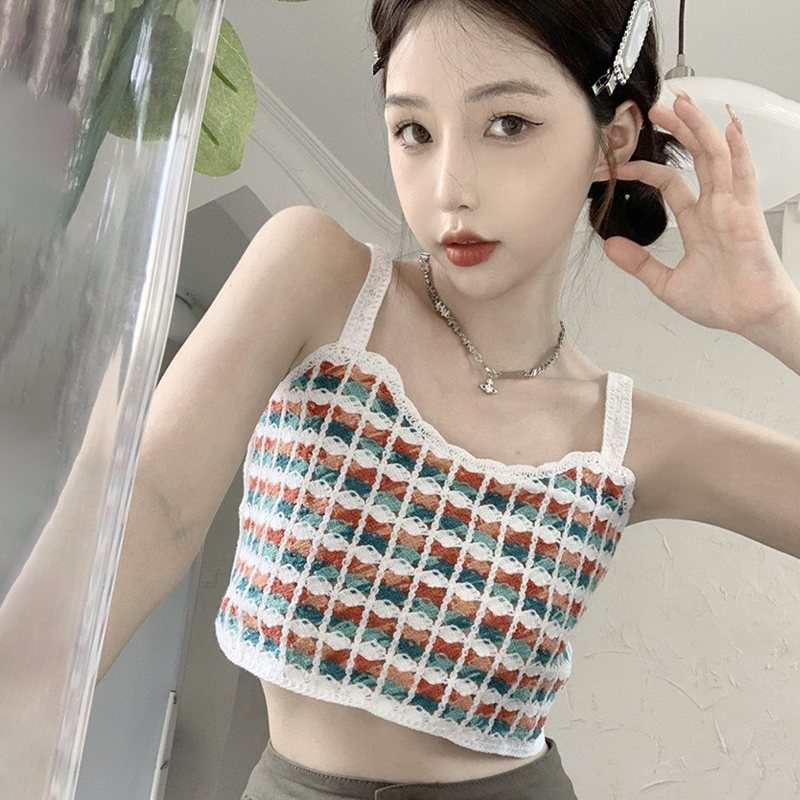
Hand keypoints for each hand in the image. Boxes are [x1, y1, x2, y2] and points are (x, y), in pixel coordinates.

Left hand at [603, 91, 797, 337]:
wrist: (750, 317)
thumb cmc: (720, 302)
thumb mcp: (666, 283)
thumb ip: (639, 263)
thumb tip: (609, 246)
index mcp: (697, 221)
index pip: (669, 183)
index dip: (644, 170)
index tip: (618, 165)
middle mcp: (715, 207)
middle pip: (695, 158)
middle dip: (677, 130)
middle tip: (655, 107)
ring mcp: (733, 206)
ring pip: (715, 157)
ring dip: (699, 129)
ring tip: (681, 103)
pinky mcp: (748, 214)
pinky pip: (744, 176)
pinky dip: (738, 151)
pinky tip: (728, 128)